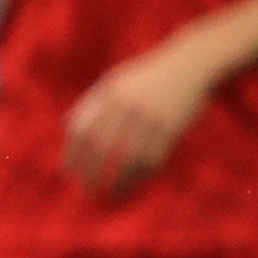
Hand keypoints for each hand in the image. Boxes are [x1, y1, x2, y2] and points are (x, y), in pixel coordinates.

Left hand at [61, 41, 215, 196]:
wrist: (189, 65)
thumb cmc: (146, 77)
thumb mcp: (114, 81)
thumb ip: (91, 103)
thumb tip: (69, 129)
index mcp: (109, 94)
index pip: (83, 129)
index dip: (73, 153)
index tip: (68, 171)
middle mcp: (128, 106)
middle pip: (102, 147)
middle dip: (92, 172)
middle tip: (87, 189)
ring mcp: (151, 118)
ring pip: (129, 159)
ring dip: (118, 180)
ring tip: (110, 192)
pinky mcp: (172, 129)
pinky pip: (153, 159)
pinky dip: (141, 174)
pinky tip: (133, 182)